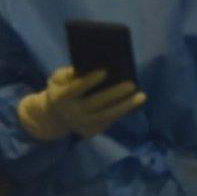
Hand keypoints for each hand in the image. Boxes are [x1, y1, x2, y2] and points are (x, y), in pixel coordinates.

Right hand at [17, 66, 145, 140]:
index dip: (89, 81)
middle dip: (114, 94)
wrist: (55, 117)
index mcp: (61, 97)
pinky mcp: (91, 131)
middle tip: (132, 84)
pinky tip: (134, 103)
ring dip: (125, 106)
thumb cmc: (62, 89)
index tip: (104, 71)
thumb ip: (69, 73)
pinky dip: (123, 112)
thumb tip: (92, 64)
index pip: (75, 89)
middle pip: (95, 103)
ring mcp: (81, 124)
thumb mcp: (58, 79)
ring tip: (141, 96)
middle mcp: (71, 113)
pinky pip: (109, 121)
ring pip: (106, 115)